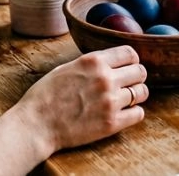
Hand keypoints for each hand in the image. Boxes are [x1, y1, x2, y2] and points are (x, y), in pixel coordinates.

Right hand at [14, 46, 148, 153]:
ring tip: (125, 100)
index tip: (126, 68)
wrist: (36, 125)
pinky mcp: (112, 123)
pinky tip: (123, 114)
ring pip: (142, 93)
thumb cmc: (45, 96)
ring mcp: (110, 101)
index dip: (130, 60)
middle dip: (136, 77)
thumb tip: (109, 63)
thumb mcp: (66, 68)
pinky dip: (133, 113)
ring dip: (136, 95)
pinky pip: (138, 114)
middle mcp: (105, 78)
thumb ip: (90, 64)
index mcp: (93, 61)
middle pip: (140, 71)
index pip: (130, 53)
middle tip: (127, 84)